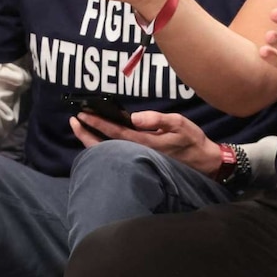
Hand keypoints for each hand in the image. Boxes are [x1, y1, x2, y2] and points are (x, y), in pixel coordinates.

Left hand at [69, 110, 221, 174]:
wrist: (203, 163)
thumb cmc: (191, 141)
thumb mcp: (179, 124)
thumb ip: (157, 119)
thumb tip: (134, 117)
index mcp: (144, 142)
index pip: (115, 132)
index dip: (97, 123)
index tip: (82, 114)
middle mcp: (136, 153)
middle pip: (104, 146)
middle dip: (87, 133)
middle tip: (73, 120)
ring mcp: (136, 158)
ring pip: (107, 152)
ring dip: (91, 140)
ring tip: (80, 127)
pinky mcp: (139, 160)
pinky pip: (114, 154)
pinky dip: (101, 146)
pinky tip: (96, 138)